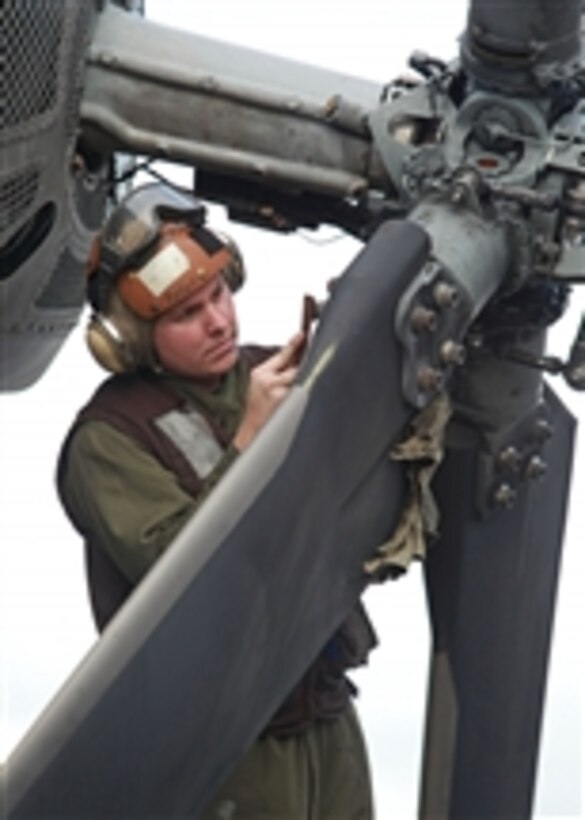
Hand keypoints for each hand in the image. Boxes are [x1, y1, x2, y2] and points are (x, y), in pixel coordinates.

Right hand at [233, 332, 304, 450]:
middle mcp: (268, 380)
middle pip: (294, 366)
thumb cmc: (253, 405)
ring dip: (299, 380)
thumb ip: (272, 371)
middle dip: (301, 364)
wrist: (249, 427)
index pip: (281, 355)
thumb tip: (292, 360)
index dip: (293, 344)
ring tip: (291, 387)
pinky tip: (294, 396)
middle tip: (308, 360)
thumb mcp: (257, 382)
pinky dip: (299, 391)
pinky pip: (297, 392)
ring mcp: (277, 392)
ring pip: (297, 379)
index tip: (302, 335)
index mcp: (260, 373)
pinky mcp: (284, 402)